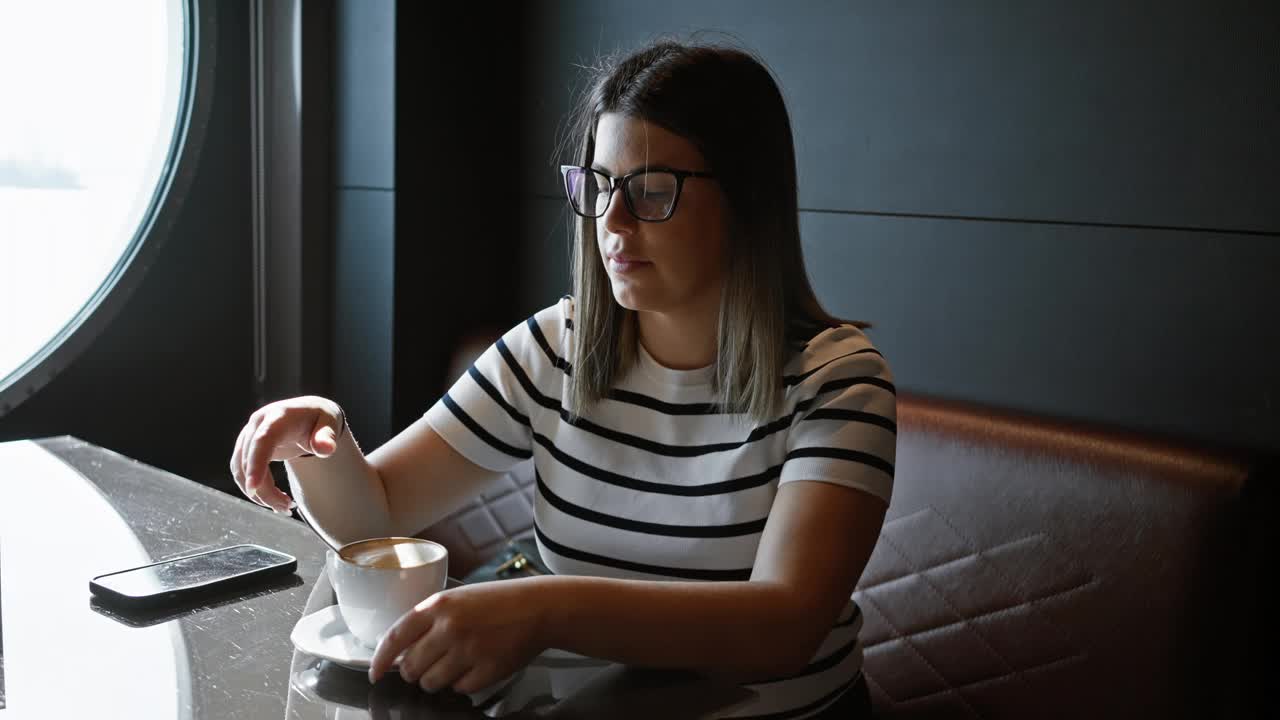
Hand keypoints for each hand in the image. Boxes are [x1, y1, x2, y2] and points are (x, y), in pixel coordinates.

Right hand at [229, 396, 343, 511]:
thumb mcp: (330, 423)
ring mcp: (249, 435)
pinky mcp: (246, 447)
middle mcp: (258, 423)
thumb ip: (327, 436)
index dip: (256, 463)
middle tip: (287, 508)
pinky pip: (242, 471)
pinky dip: (255, 488)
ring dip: (258, 493)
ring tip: (284, 506)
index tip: (254, 488)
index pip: (263, 440)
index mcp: (278, 416)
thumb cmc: (320, 419)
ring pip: (241, 469)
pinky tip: (274, 499)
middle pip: (250, 460)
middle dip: (264, 489)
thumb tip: (326, 449)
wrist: (309, 413)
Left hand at [368, 579, 549, 694]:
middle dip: (414, 671)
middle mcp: (450, 628)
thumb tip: (402, 652)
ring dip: (438, 679)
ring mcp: (469, 651)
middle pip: (411, 668)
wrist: (537, 607)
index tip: (375, 673)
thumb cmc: (498, 601)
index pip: (395, 638)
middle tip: (429, 664)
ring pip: (431, 683)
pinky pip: (460, 689)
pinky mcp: (486, 670)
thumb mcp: (457, 598)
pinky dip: (464, 683)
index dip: (380, 660)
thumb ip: (428, 620)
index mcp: (438, 605)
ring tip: (455, 663)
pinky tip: (476, 665)